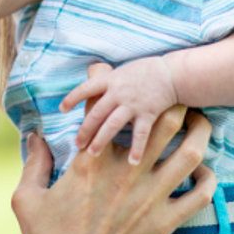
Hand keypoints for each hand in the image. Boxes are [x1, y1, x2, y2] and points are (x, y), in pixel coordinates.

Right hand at [13, 64, 215, 233]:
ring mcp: (150, 197)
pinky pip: (199, 195)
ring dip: (199, 132)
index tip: (110, 72)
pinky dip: (208, 179)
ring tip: (200, 122)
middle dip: (172, 102)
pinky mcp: (165, 222)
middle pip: (162, 122)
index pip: (106, 111)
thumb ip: (34, 163)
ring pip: (189, 153)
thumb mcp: (27, 200)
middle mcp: (126, 173)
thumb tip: (34, 135)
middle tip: (174, 95)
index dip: (107, 84)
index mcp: (93, 162)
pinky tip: (204, 171)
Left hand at [60, 58, 177, 163]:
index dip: (72, 98)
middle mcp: (118, 92)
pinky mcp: (148, 112)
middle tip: (76, 143)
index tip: (62, 109)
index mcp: (110, 80)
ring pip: (112, 124)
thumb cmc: (147, 71)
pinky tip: (132, 162)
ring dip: (101, 139)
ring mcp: (132, 103)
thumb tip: (92, 90)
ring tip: (92, 153)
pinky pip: (140, 133)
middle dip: (85, 129)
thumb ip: (108, 82)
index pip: (85, 88)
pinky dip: (136, 148)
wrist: (172, 73)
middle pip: (96, 112)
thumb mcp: (123, 71)